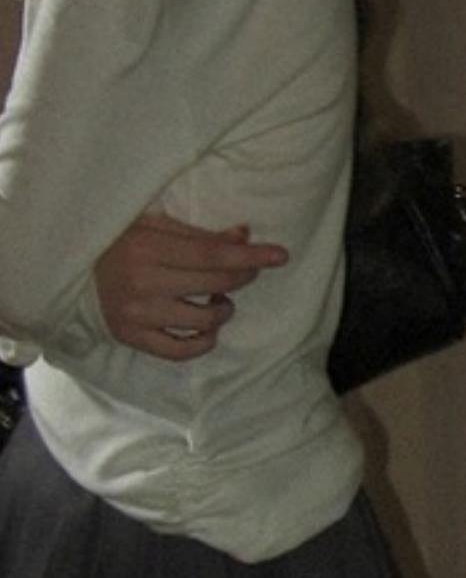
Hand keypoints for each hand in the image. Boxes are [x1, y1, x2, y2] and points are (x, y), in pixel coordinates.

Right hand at [94, 212, 288, 359]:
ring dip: (223, 311)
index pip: (213, 255)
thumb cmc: (121, 240)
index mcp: (147, 247)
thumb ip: (201, 234)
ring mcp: (136, 314)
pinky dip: (203, 342)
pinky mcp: (131, 338)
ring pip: (203, 321)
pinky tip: (207, 329)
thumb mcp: (156, 225)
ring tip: (218, 300)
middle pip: (213, 286)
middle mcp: (141, 282)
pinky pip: (180, 351)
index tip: (280, 255)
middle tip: (245, 273)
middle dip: (241, 278)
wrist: (73, 267)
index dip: (250, 257)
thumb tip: (246, 236)